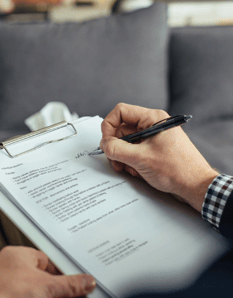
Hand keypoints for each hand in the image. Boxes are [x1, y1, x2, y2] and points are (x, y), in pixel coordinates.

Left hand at [0, 246, 95, 297]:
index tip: (80, 281)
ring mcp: (9, 291)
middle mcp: (13, 271)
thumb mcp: (46, 287)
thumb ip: (69, 285)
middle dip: (67, 294)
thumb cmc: (5, 294)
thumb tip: (85, 281)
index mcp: (19, 256)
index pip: (48, 261)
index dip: (66, 272)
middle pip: (46, 282)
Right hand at [100, 103, 218, 211]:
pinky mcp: (152, 149)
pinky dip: (130, 161)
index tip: (106, 142)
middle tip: (115, 160)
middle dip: (115, 147)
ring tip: (127, 168)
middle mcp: (151, 125)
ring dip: (122, 156)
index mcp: (152, 119)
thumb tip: (103, 144)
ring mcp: (152, 137)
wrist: (194, 186)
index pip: (120, 112)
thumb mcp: (140, 158)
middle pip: (121, 129)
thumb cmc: (177, 170)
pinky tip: (136, 171)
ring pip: (126, 142)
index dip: (109, 126)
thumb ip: (116, 149)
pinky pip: (133, 151)